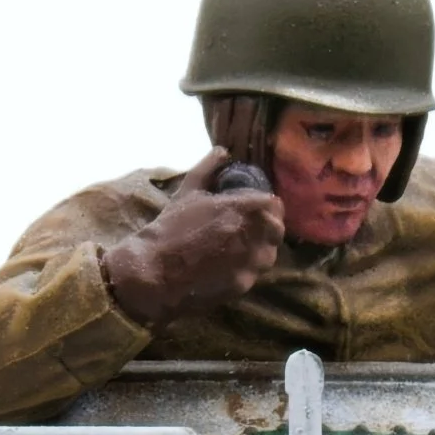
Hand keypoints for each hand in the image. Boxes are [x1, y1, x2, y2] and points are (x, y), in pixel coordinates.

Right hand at [101, 149, 283, 325]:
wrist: (156, 268)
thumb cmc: (172, 226)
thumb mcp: (188, 191)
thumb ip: (208, 168)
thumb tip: (222, 150)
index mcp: (244, 209)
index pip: (275, 204)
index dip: (268, 205)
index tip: (258, 207)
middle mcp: (253, 235)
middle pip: (277, 230)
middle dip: (267, 227)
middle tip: (251, 228)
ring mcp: (250, 263)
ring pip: (269, 254)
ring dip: (260, 248)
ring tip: (242, 247)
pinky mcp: (244, 284)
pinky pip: (255, 273)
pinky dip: (247, 268)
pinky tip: (230, 264)